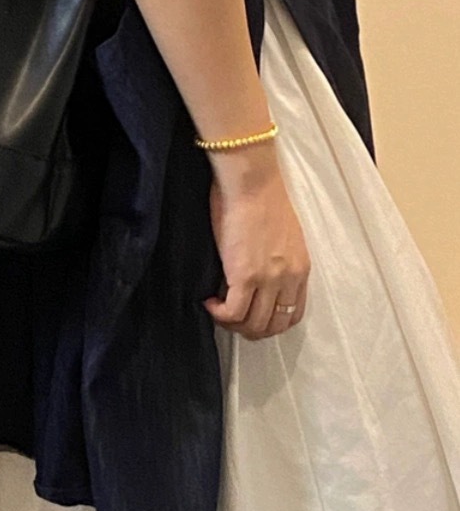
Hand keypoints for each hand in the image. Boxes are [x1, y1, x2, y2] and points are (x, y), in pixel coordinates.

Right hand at [202, 163, 310, 339]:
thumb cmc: (260, 196)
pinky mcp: (244, 277)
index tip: (251, 314)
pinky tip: (209, 302)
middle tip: (230, 318)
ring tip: (218, 310)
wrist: (251, 181)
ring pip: (254, 325)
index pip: (293, 313)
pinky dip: (219, 314)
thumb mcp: (282, 235)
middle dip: (250, 329)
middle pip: (273, 325)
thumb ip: (275, 260)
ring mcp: (268, 280)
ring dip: (233, 324)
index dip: (270, 322)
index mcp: (300, 268)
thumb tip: (255, 275)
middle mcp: (289, 279)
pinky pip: (232, 312)